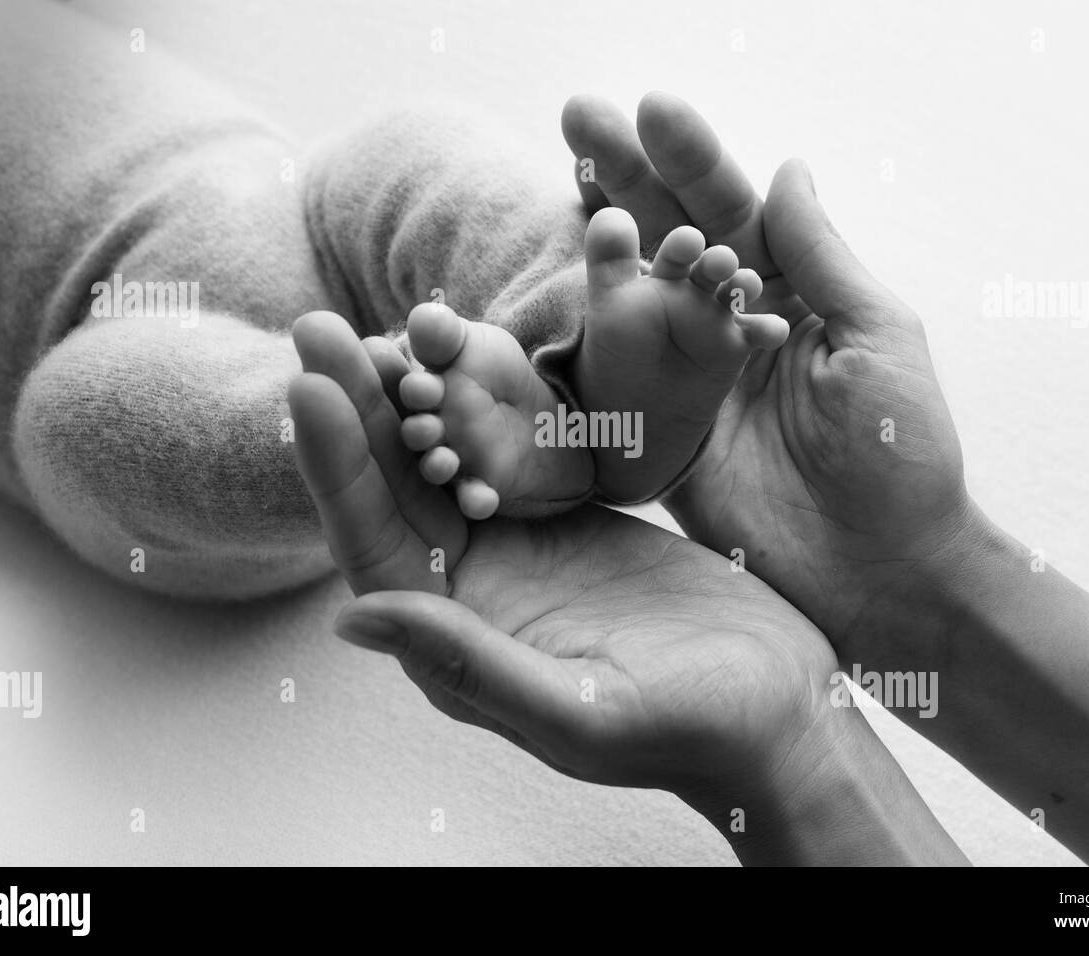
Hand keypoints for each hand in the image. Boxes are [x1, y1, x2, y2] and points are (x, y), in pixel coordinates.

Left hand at [287, 317, 854, 859]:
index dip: (338, 468)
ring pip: (447, 462)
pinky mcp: (565, 521)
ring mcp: (519, 553)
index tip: (310, 385)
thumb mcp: (578, 708)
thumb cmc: (689, 728)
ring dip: (411, 395)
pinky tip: (462, 353)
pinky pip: (507, 450)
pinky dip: (482, 401)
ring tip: (380, 322)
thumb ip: (469, 663)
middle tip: (320, 326)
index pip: (376, 547)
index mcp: (458, 646)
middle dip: (358, 409)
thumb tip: (350, 619)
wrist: (777, 707)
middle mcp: (473, 596)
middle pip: (397, 492)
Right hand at [562, 93, 977, 662]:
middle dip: (629, 175)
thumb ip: (822, 259)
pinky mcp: (661, 439)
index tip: (651, 110)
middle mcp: (734, 330)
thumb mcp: (876, 340)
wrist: (881, 573)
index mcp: (792, 298)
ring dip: (600, 235)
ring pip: (636, 294)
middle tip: (579, 114)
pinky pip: (616, 378)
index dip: (691, 159)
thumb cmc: (901, 456)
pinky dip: (585, 329)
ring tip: (566, 170)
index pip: (732, 211)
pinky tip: (556, 280)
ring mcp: (692, 384)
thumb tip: (786, 166)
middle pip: (671, 236)